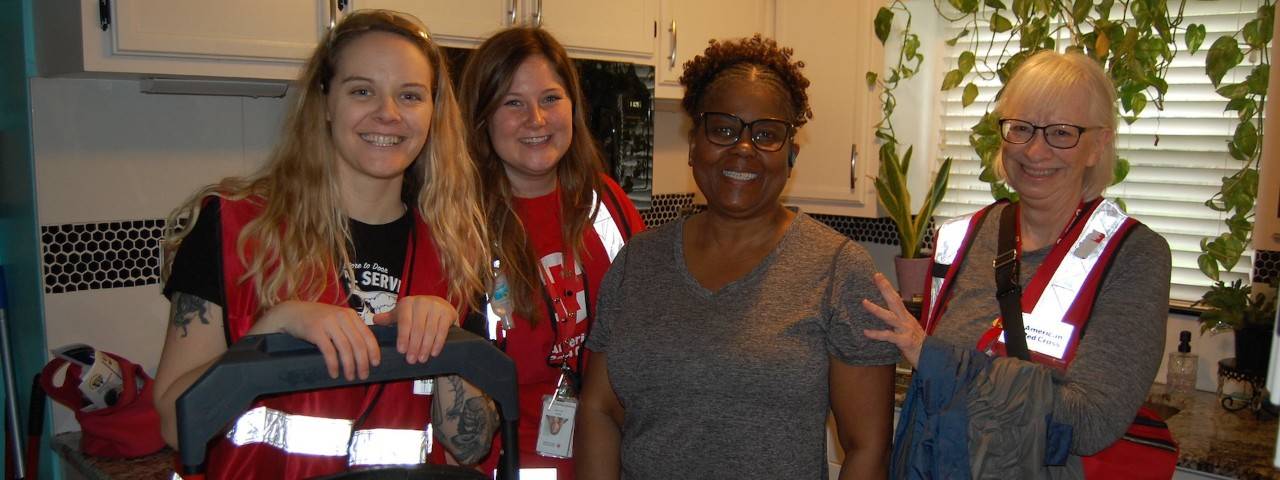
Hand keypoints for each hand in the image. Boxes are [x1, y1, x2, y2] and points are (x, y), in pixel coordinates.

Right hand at [255, 300, 379, 380]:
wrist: (292, 313)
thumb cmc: (317, 319)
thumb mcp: (337, 319)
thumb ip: (350, 329)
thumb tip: (366, 351)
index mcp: (350, 315)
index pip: (368, 334)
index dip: (373, 351)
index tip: (376, 364)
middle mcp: (341, 317)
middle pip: (358, 343)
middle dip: (362, 362)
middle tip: (363, 376)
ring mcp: (328, 323)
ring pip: (345, 348)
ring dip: (349, 366)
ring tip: (349, 377)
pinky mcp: (315, 331)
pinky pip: (329, 351)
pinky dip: (333, 364)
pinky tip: (334, 373)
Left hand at [372, 295, 456, 363]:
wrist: (440, 304)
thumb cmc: (416, 312)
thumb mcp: (402, 313)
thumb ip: (389, 318)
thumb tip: (375, 320)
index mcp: (407, 303)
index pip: (404, 322)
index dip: (403, 337)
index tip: (401, 351)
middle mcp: (422, 302)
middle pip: (418, 328)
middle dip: (414, 346)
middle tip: (411, 360)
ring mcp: (436, 307)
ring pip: (430, 331)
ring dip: (425, 347)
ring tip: (422, 359)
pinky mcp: (447, 313)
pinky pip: (442, 331)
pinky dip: (438, 343)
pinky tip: (433, 353)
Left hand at [861, 273, 925, 367]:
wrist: (931, 358)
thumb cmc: (918, 345)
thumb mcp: (908, 331)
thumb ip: (898, 323)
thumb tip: (887, 316)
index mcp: (906, 317)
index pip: (896, 299)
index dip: (888, 287)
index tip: (879, 276)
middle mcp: (906, 320)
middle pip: (895, 301)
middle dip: (885, 288)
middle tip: (876, 276)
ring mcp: (905, 330)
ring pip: (889, 317)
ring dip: (876, 309)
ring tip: (864, 302)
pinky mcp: (904, 341)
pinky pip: (888, 336)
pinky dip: (877, 334)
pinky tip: (866, 332)